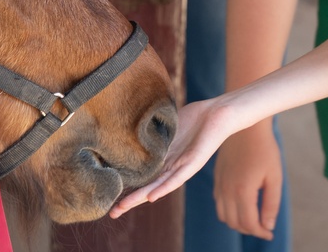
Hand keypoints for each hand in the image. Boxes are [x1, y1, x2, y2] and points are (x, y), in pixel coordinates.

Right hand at [110, 97, 236, 217]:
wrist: (218, 114)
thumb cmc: (194, 118)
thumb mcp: (167, 126)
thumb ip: (151, 131)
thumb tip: (129, 126)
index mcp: (164, 160)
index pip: (142, 177)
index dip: (127, 187)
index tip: (109, 196)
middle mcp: (171, 167)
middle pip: (147, 187)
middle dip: (130, 200)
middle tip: (112, 213)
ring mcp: (181, 166)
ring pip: (158, 186)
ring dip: (141, 198)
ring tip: (123, 207)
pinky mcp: (193, 163)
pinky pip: (176, 179)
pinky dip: (163, 188)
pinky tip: (152, 197)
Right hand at [213, 121, 282, 239]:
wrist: (246, 126)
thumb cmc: (264, 149)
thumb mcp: (274, 177)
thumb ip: (271, 204)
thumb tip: (267, 226)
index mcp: (242, 191)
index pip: (249, 224)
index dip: (260, 233)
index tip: (269, 234)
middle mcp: (227, 190)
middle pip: (234, 223)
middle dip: (250, 229)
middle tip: (263, 226)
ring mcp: (219, 184)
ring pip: (223, 216)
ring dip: (237, 222)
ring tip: (253, 218)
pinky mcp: (216, 177)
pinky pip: (218, 203)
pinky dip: (228, 211)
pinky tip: (241, 204)